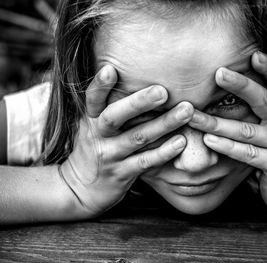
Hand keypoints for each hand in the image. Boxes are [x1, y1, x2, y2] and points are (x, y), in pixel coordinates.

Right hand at [59, 65, 193, 217]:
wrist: (79, 189)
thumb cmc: (95, 148)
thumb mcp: (92, 125)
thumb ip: (107, 105)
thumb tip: (128, 74)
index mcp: (90, 120)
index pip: (92, 99)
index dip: (100, 85)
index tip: (111, 69)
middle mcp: (98, 136)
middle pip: (115, 117)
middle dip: (139, 103)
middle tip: (163, 91)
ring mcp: (110, 156)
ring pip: (137, 138)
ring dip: (164, 124)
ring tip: (187, 111)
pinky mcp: (122, 174)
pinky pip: (145, 162)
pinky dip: (164, 151)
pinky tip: (182, 141)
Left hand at [189, 51, 266, 213]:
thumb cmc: (266, 150)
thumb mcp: (261, 126)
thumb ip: (248, 109)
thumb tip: (211, 88)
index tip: (254, 54)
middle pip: (264, 100)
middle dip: (241, 85)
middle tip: (218, 73)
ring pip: (248, 130)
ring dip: (218, 123)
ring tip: (194, 116)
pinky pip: (247, 153)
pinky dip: (226, 146)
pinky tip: (209, 140)